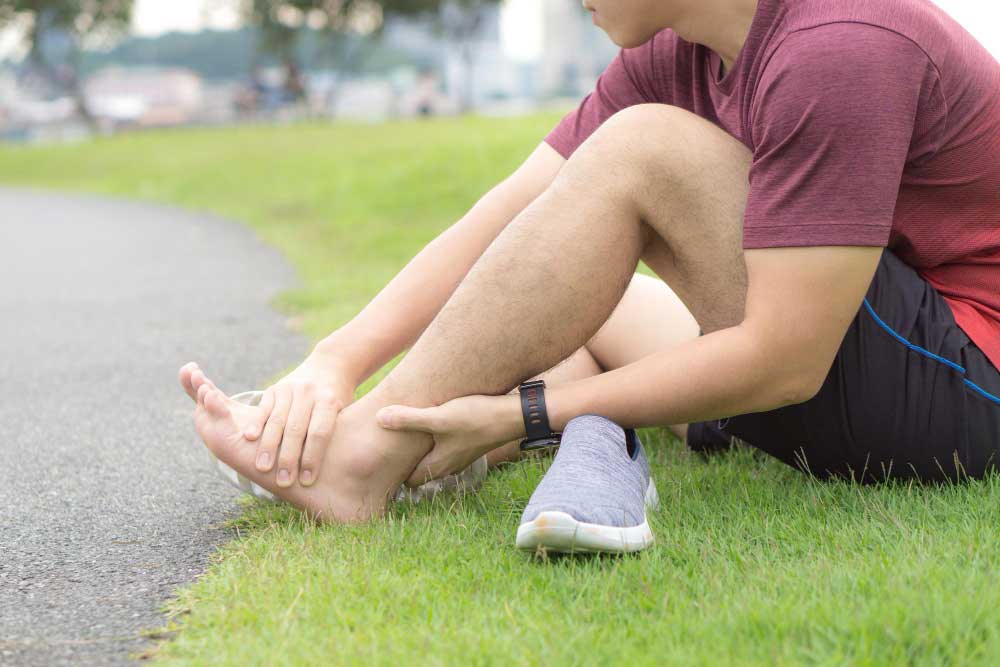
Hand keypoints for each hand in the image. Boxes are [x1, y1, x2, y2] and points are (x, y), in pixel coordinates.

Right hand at [244, 350, 356, 487]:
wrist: (330, 365)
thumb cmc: (339, 400)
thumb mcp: (345, 413)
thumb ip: (335, 434)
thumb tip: (333, 472)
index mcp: (329, 401)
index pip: (319, 433)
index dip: (313, 458)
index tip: (307, 480)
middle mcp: (309, 392)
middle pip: (297, 429)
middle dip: (289, 458)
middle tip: (283, 481)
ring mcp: (290, 388)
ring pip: (278, 420)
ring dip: (269, 446)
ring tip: (263, 468)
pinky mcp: (275, 388)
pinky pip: (264, 408)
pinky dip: (256, 423)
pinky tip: (249, 439)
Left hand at [375, 393, 521, 485]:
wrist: (513, 415)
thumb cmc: (476, 418)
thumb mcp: (439, 417)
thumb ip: (408, 419)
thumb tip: (379, 419)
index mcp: (438, 464)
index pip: (409, 481)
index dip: (394, 472)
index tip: (380, 458)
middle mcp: (450, 465)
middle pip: (421, 470)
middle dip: (406, 461)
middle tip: (387, 445)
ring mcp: (462, 455)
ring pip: (435, 458)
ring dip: (422, 449)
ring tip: (407, 432)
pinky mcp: (470, 443)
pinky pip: (447, 447)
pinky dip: (437, 440)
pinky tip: (433, 422)